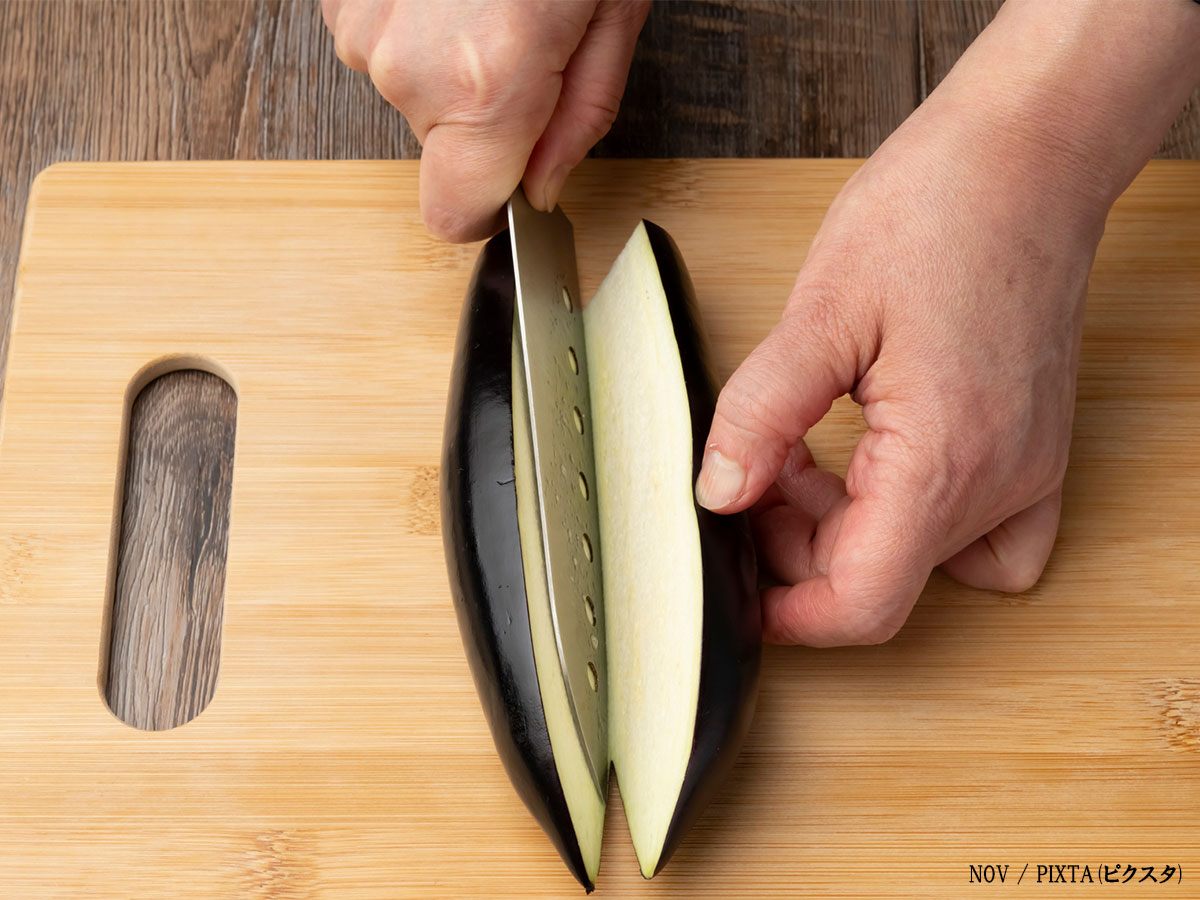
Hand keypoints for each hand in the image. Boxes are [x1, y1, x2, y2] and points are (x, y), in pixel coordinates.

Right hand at [322, 0, 648, 241]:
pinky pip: (386, 41)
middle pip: (441, 148)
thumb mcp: (614, 10)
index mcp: (486, 85)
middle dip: (485, 114)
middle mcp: (409, 64)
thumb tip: (544, 185)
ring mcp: (363, 26)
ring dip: (452, 62)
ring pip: (413, 90)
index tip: (513, 187)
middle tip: (528, 44)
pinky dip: (421, 23)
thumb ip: (580, 117)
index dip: (489, 211)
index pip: (455, 216)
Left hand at [695, 111, 1105, 646]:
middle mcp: (1000, 481)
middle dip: (798, 544)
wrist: (1029, 158)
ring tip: (802, 448)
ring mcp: (1027, 468)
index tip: (738, 594)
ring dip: (845, 525)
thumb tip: (718, 492)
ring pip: (917, 554)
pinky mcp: (1033, 445)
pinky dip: (915, 519)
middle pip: (880, 576)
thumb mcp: (820, 315)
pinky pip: (983, 533)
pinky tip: (874, 465)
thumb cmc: (941, 212)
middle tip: (756, 469)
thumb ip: (759, 416)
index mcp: (943, 461)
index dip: (788, 615)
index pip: (863, 600)